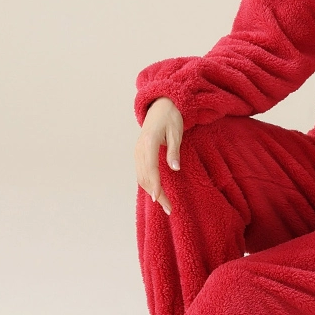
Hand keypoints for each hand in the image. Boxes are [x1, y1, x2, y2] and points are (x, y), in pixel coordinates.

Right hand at [134, 97, 182, 215]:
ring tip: (165, 205)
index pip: (151, 168)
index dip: (154, 184)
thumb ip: (174, 150)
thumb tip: (175, 168)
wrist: (160, 106)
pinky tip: (157, 193)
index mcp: (149, 142)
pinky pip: (142, 172)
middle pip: (145, 176)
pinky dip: (148, 184)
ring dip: (151, 191)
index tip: (158, 198)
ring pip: (141, 177)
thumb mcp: (176, 131)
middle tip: (169, 209)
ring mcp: (137, 152)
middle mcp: (139, 149)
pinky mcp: (139, 154)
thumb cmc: (171, 117)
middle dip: (156, 194)